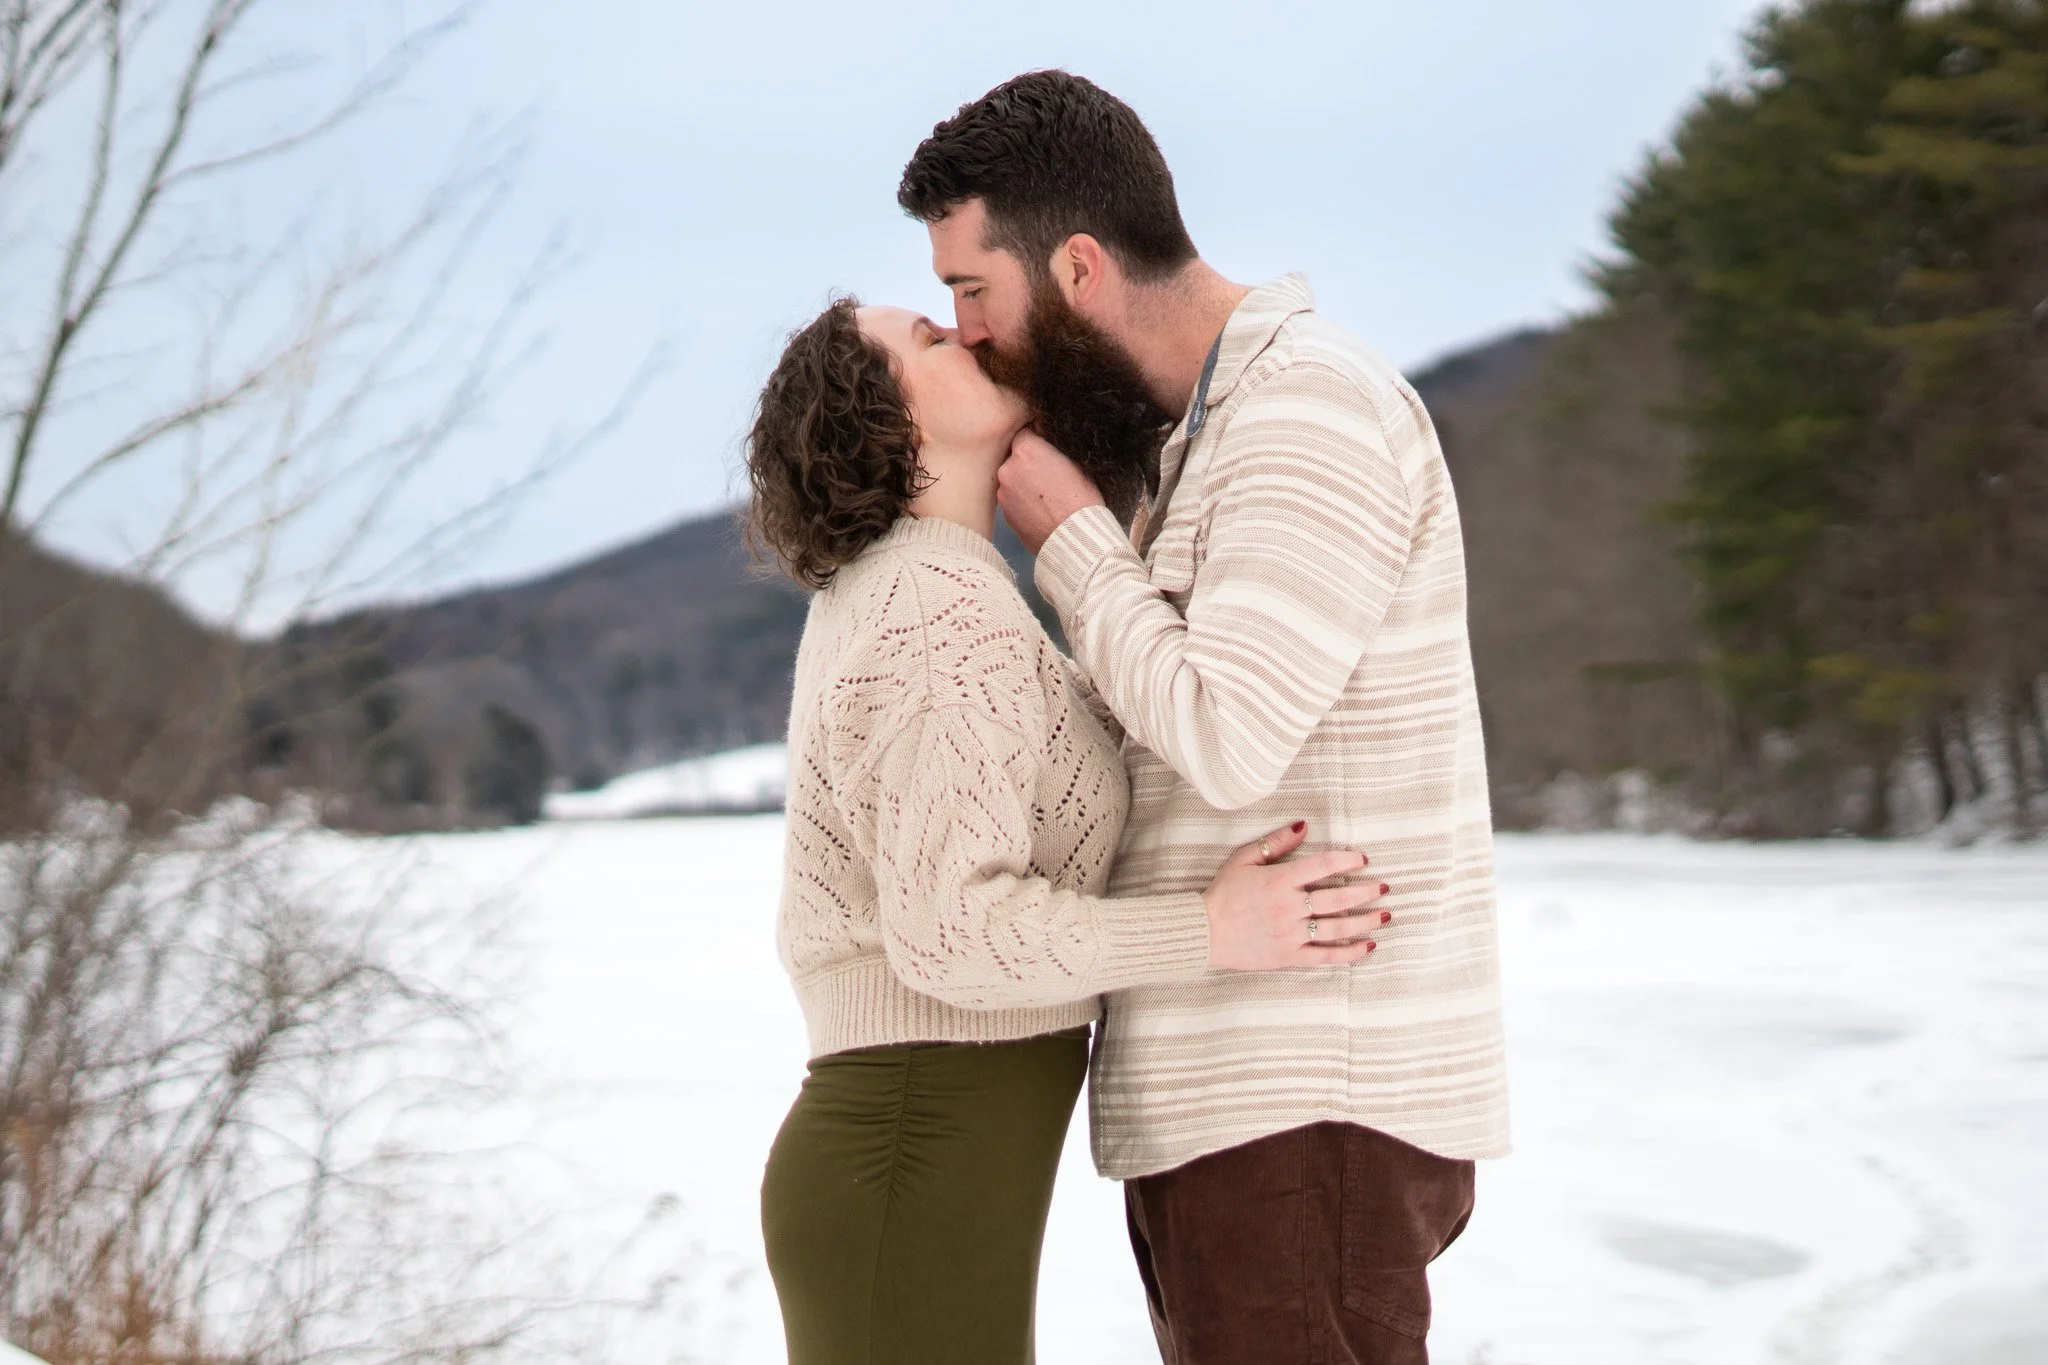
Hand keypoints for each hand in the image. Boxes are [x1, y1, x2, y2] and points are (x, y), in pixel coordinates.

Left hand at [996, 429, 1106, 552]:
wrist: (1076, 538)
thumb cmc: (1082, 500)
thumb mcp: (1076, 463)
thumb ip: (1055, 449)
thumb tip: (1049, 443)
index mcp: (1027, 450)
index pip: (1024, 432)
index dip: (1036, 438)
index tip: (1046, 446)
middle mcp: (1009, 469)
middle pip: (1015, 457)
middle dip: (1029, 462)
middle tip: (1049, 472)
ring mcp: (1004, 493)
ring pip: (1012, 479)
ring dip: (1024, 482)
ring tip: (1047, 495)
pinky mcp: (1005, 514)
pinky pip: (1013, 499)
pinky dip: (1023, 501)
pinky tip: (1041, 509)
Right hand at [1202, 821, 1388, 970]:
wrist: (1203, 931)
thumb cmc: (1223, 893)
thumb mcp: (1244, 859)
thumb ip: (1276, 842)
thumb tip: (1305, 827)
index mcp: (1279, 881)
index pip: (1323, 866)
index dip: (1347, 861)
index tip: (1363, 860)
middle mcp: (1289, 908)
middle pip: (1337, 898)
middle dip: (1366, 892)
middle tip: (1385, 887)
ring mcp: (1291, 935)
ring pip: (1338, 928)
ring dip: (1366, 921)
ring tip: (1385, 915)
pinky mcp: (1289, 957)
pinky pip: (1326, 957)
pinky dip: (1350, 953)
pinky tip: (1368, 946)